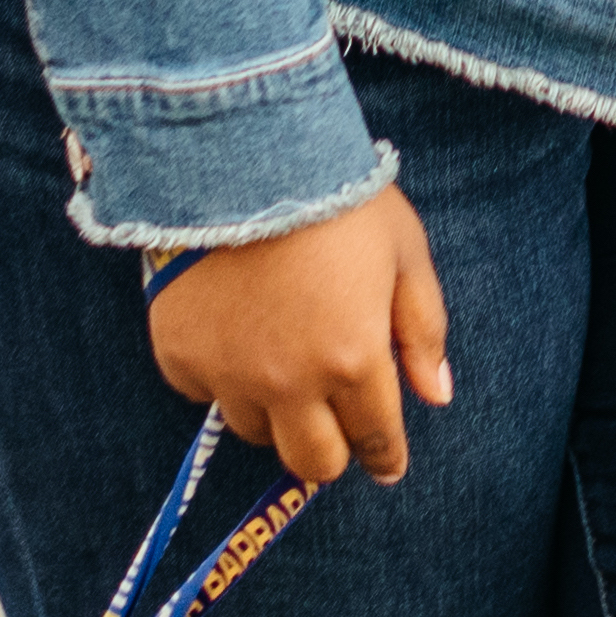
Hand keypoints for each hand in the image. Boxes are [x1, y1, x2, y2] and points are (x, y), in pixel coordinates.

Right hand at [146, 184, 450, 487]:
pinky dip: (225, 377)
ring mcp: (229, 375)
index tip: (387, 461)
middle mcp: (289, 383)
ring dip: (278, 412)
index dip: (386, 455)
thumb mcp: (404, 250)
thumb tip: (435, 395)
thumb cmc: (337, 196)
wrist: (241, 154)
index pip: (375, 439)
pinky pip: (207, 394)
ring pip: (258, 431)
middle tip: (336, 421)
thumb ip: (423, 328)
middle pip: (312, 462)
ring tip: (284, 360)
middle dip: (332, 450)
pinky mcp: (180, 358)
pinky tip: (235, 331)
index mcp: (352, 359)